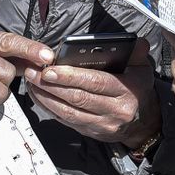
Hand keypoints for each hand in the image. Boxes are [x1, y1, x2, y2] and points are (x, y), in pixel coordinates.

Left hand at [25, 60, 159, 149]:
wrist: (143, 124)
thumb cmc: (138, 90)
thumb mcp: (143, 69)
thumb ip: (137, 53)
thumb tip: (136, 41)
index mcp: (126, 91)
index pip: (96, 83)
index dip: (72, 77)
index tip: (51, 69)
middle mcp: (114, 110)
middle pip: (78, 98)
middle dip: (52, 85)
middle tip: (34, 72)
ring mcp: (100, 124)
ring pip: (68, 112)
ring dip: (46, 97)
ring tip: (31, 81)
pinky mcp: (89, 132)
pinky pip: (65, 120)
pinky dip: (49, 108)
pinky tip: (38, 95)